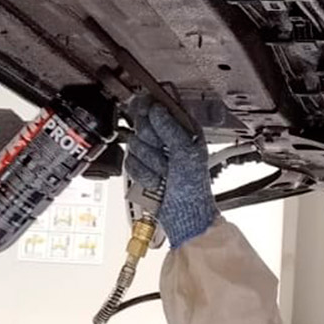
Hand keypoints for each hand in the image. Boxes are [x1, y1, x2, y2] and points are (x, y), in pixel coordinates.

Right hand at [124, 99, 217, 247]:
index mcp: (183, 130)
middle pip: (142, 125)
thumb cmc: (193, 188)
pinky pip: (130, 163)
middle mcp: (167, 139)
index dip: (150, 107)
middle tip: (164, 156)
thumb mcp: (186, 154)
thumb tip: (156, 110)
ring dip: (149, 163)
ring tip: (163, 174)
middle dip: (152, 144)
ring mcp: (153, 154)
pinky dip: (142, 175)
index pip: (160, 107)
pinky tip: (154, 181)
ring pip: (134, 145)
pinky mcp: (142, 168)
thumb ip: (170, 129)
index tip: (145, 111)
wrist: (183, 216)